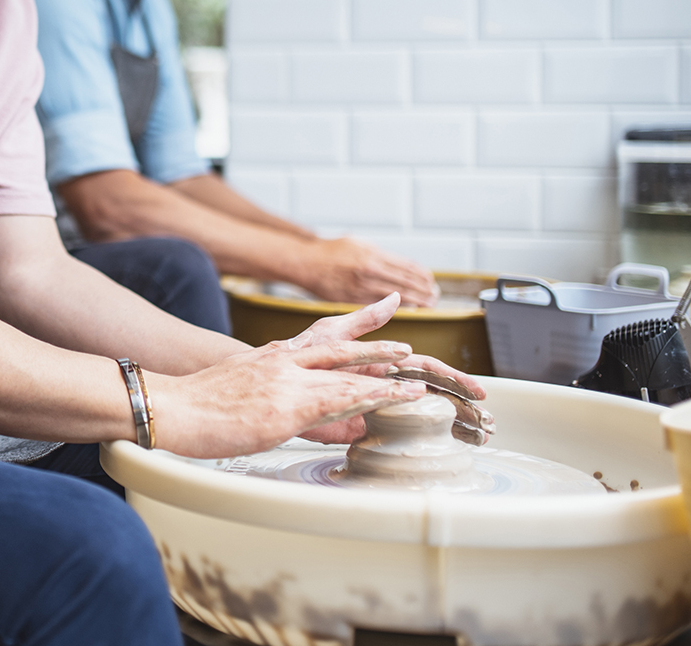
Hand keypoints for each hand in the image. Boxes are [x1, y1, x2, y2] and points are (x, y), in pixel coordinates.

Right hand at [150, 337, 426, 458]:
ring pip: (348, 371)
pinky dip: (375, 396)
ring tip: (416, 378)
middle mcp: (284, 360)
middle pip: (340, 345)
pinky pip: (342, 399)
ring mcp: (288, 380)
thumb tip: (288, 409)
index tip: (383, 308)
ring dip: (385, 373)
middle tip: (406, 347)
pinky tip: (395, 399)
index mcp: (272, 356)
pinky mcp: (288, 405)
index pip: (321, 334)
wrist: (171, 405)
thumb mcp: (239, 389)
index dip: (355, 321)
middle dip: (377, 343)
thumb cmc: (197, 403)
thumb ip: (268, 393)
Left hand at [281, 292, 485, 442]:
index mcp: (379, 361)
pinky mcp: (353, 429)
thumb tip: (396, 298)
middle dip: (460, 408)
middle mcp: (379, 383)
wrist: (266, 381)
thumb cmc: (296, 353)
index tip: (479, 392)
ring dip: (446, 428)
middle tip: (488, 422)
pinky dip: (413, 448)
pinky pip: (386, 440)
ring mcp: (369, 407)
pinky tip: (436, 456)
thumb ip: (364, 320)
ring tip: (475, 439)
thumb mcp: (331, 332)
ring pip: (415, 418)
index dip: (453, 379)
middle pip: (428, 395)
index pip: (425, 369)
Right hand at [298, 236, 439, 308]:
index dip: (422, 275)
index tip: (432, 280)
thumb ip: (379, 254)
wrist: (306, 263)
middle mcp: (369, 270)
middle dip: (424, 289)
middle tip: (435, 295)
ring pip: (397, 296)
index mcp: (372, 254)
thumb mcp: (358, 243)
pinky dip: (397, 308)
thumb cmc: (332, 251)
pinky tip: (407, 309)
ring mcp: (361, 286)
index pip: (407, 266)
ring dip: (416, 300)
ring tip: (428, 303)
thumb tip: (401, 265)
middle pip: (406, 282)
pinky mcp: (352, 300)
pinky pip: (380, 306)